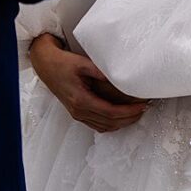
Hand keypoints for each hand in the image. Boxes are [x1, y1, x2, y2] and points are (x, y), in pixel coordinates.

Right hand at [28, 34, 148, 133]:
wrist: (46, 65)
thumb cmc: (62, 63)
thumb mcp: (82, 63)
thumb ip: (100, 71)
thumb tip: (119, 77)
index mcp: (81, 100)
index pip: (110, 112)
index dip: (128, 111)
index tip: (141, 105)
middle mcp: (79, 111)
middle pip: (110, 123)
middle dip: (129, 118)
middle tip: (144, 109)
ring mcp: (77, 114)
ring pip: (104, 126)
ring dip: (122, 123)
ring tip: (136, 113)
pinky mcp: (77, 113)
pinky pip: (97, 125)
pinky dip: (112, 123)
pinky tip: (121, 117)